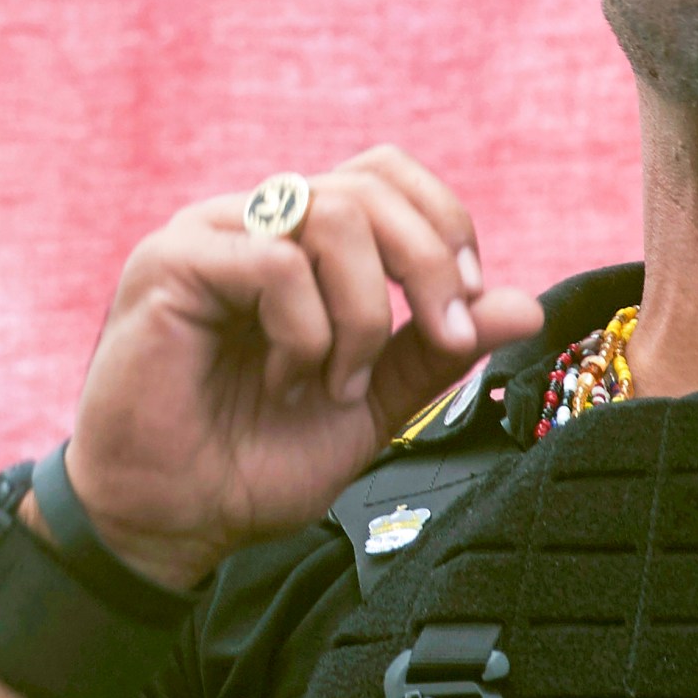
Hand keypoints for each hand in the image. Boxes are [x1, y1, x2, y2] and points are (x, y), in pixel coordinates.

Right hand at [53, 146, 543, 586]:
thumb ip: (438, 348)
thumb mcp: (375, 401)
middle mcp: (257, 221)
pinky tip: (286, 382)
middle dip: (429, 266)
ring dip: (362, 315)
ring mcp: (211, 234)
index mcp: (303, 240)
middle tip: (441, 341)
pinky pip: (275, 261)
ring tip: (337, 384)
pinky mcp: (169, 263)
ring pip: (333, 214)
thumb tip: (529, 306)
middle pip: (372, 186)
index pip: (389, 176)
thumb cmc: (256, 460)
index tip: (464, 312)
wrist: (173, 521)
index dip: (445, 227)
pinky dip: (305, 331)